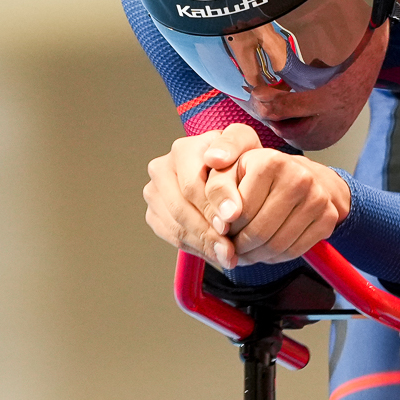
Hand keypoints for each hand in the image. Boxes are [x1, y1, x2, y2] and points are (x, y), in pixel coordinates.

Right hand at [144, 125, 267, 267]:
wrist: (230, 174)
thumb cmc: (238, 158)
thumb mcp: (244, 144)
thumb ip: (233, 144)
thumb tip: (215, 159)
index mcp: (182, 150)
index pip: (191, 184)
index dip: (211, 205)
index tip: (231, 221)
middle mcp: (162, 168)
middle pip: (180, 208)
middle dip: (207, 231)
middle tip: (229, 248)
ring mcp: (154, 193)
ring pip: (175, 226)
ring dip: (202, 245)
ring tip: (226, 256)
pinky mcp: (154, 213)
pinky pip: (171, 236)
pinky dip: (194, 248)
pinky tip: (215, 253)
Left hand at [222, 148, 352, 265]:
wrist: (301, 175)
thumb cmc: (257, 174)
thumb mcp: (229, 171)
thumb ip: (217, 190)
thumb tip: (223, 222)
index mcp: (271, 162)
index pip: (239, 214)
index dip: (225, 229)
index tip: (222, 230)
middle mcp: (299, 177)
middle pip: (259, 232)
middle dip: (240, 247)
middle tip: (232, 248)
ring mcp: (317, 198)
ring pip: (277, 246)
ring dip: (256, 256)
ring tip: (246, 250)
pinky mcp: (328, 218)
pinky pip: (295, 251)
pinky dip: (276, 258)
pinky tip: (266, 249)